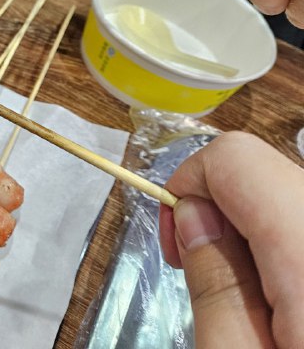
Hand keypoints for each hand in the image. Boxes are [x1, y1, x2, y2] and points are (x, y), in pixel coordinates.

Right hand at [159, 131, 303, 347]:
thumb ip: (215, 280)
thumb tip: (194, 214)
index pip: (237, 159)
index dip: (190, 186)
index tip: (179, 242)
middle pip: (274, 175)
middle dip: (226, 211)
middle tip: (210, 276)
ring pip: (300, 202)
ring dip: (266, 237)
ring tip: (261, 304)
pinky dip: (298, 254)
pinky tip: (297, 310)